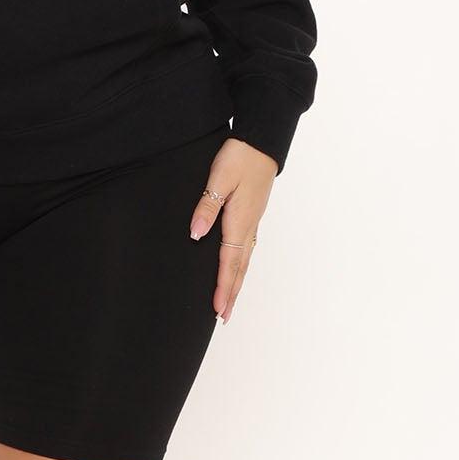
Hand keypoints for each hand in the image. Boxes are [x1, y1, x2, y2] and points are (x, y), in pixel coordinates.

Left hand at [188, 138, 276, 321]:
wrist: (262, 142)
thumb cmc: (240, 157)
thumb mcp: (219, 178)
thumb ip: (206, 207)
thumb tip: (196, 235)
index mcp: (239, 221)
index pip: (229, 262)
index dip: (223, 287)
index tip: (218, 309)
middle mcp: (248, 226)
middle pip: (240, 268)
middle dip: (231, 294)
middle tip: (224, 318)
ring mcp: (252, 221)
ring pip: (244, 260)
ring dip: (237, 282)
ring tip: (230, 301)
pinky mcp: (253, 214)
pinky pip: (246, 248)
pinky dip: (241, 265)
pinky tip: (238, 268)